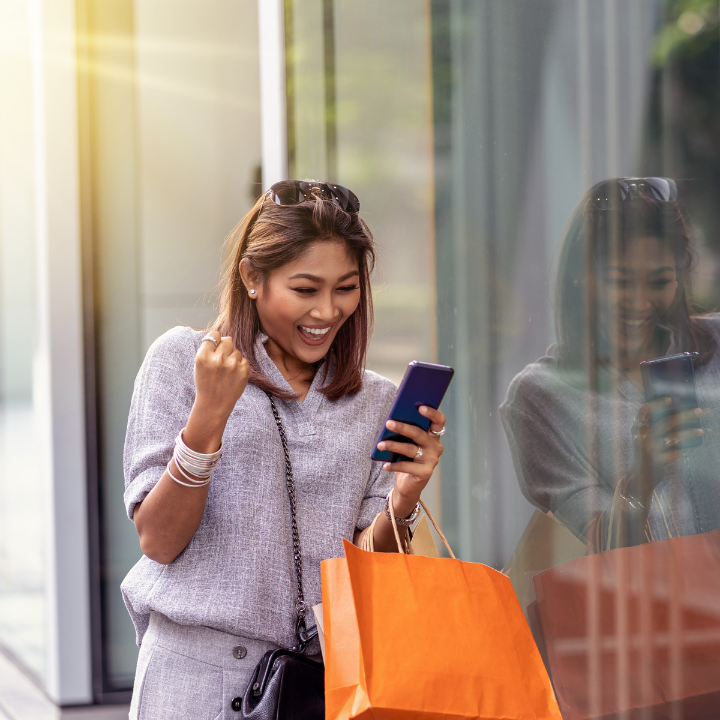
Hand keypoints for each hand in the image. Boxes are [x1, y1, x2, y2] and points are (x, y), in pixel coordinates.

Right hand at [185, 331, 249, 451]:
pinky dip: (240, 366)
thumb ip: (209, 349)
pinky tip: (233, 376)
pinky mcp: (244, 370)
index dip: (215, 340)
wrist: (214, 404)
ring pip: (236, 351)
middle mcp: (217, 358)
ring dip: (232, 358)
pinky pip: (243, 359)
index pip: (214, 334)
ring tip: (226, 372)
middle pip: (227, 340)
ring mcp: (232, 364)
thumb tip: (225, 337)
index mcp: (203, 356)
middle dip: (225, 348)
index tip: (215, 347)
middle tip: (221, 362)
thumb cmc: (206, 383)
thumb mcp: (200, 364)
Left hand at [376, 406, 445, 517]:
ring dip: (393, 446)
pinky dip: (394, 465)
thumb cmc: (406, 458)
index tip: (419, 406)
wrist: (408, 483)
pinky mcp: (425, 472)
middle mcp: (435, 447)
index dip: (432, 413)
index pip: (439, 421)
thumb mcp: (407, 442)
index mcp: (433, 436)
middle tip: (388, 423)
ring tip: (380, 445)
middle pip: (419, 434)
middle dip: (402, 427)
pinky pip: (407, 466)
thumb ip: (406, 431)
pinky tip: (385, 465)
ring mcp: (432, 460)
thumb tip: (392, 420)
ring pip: (410, 449)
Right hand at [625, 397, 703, 500]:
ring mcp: (649, 449)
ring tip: (703, 430)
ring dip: (691, 432)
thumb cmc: (645, 454)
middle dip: (686, 415)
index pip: (646, 411)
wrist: (639, 477)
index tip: (672, 399)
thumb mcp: (642, 438)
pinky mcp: (658, 460)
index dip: (658, 404)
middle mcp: (642, 437)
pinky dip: (688, 448)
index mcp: (637, 428)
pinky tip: (696, 445)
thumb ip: (652, 426)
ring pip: (675, 437)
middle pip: (668, 422)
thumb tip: (676, 413)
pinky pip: (677, 452)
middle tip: (700, 411)